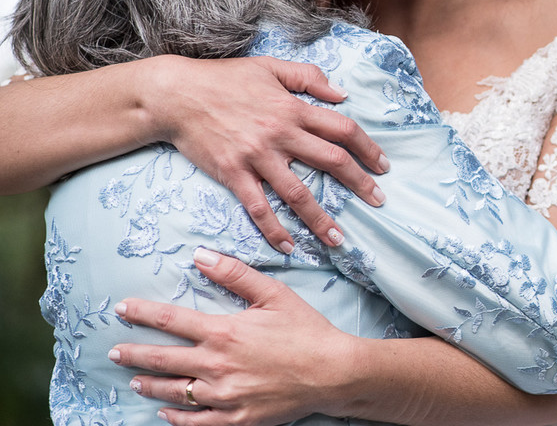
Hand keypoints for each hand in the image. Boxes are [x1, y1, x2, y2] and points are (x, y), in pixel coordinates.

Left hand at [110, 248, 353, 425]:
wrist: (332, 372)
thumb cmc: (306, 330)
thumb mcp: (274, 294)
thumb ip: (235, 274)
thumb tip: (200, 255)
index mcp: (224, 332)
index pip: (171, 320)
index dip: (142, 313)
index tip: (122, 309)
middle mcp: (217, 365)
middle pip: (162, 359)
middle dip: (134, 353)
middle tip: (115, 350)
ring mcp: (224, 395)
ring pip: (174, 392)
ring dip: (150, 384)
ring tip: (135, 379)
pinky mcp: (234, 418)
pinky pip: (194, 421)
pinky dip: (175, 417)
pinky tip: (165, 411)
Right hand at [150, 55, 387, 252]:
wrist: (176, 95)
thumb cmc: (224, 79)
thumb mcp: (270, 66)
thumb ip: (308, 77)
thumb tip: (342, 94)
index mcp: (293, 108)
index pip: (342, 129)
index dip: (367, 148)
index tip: (384, 166)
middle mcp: (281, 133)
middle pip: (331, 161)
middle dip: (359, 184)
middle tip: (378, 202)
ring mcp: (256, 156)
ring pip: (297, 192)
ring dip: (320, 218)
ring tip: (338, 239)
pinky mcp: (233, 173)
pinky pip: (257, 207)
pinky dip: (273, 229)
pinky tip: (287, 247)